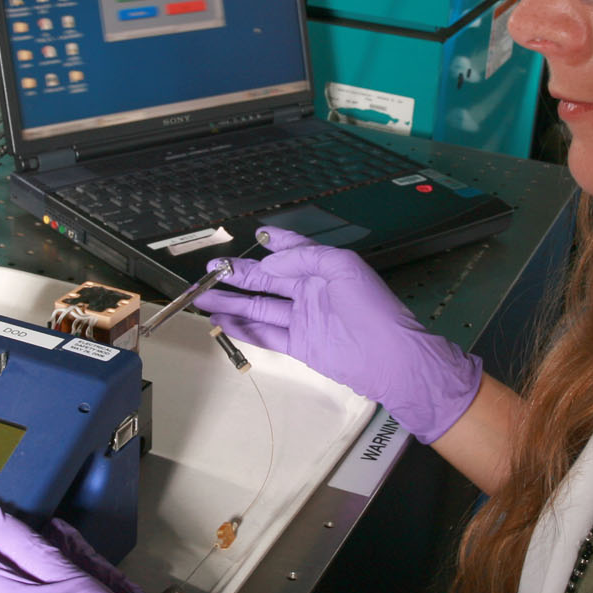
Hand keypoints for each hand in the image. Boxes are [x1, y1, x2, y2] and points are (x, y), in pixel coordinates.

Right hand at [193, 226, 483, 441]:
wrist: (389, 357)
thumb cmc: (369, 307)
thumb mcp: (342, 267)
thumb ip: (304, 258)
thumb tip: (269, 261)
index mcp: (324, 268)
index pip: (294, 249)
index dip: (275, 241)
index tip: (255, 234)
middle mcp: (311, 291)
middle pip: (268, 280)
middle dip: (239, 274)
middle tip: (209, 270)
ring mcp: (304, 320)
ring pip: (262, 308)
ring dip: (233, 303)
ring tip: (203, 298)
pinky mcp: (301, 346)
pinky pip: (268, 335)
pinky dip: (245, 329)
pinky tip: (224, 323)